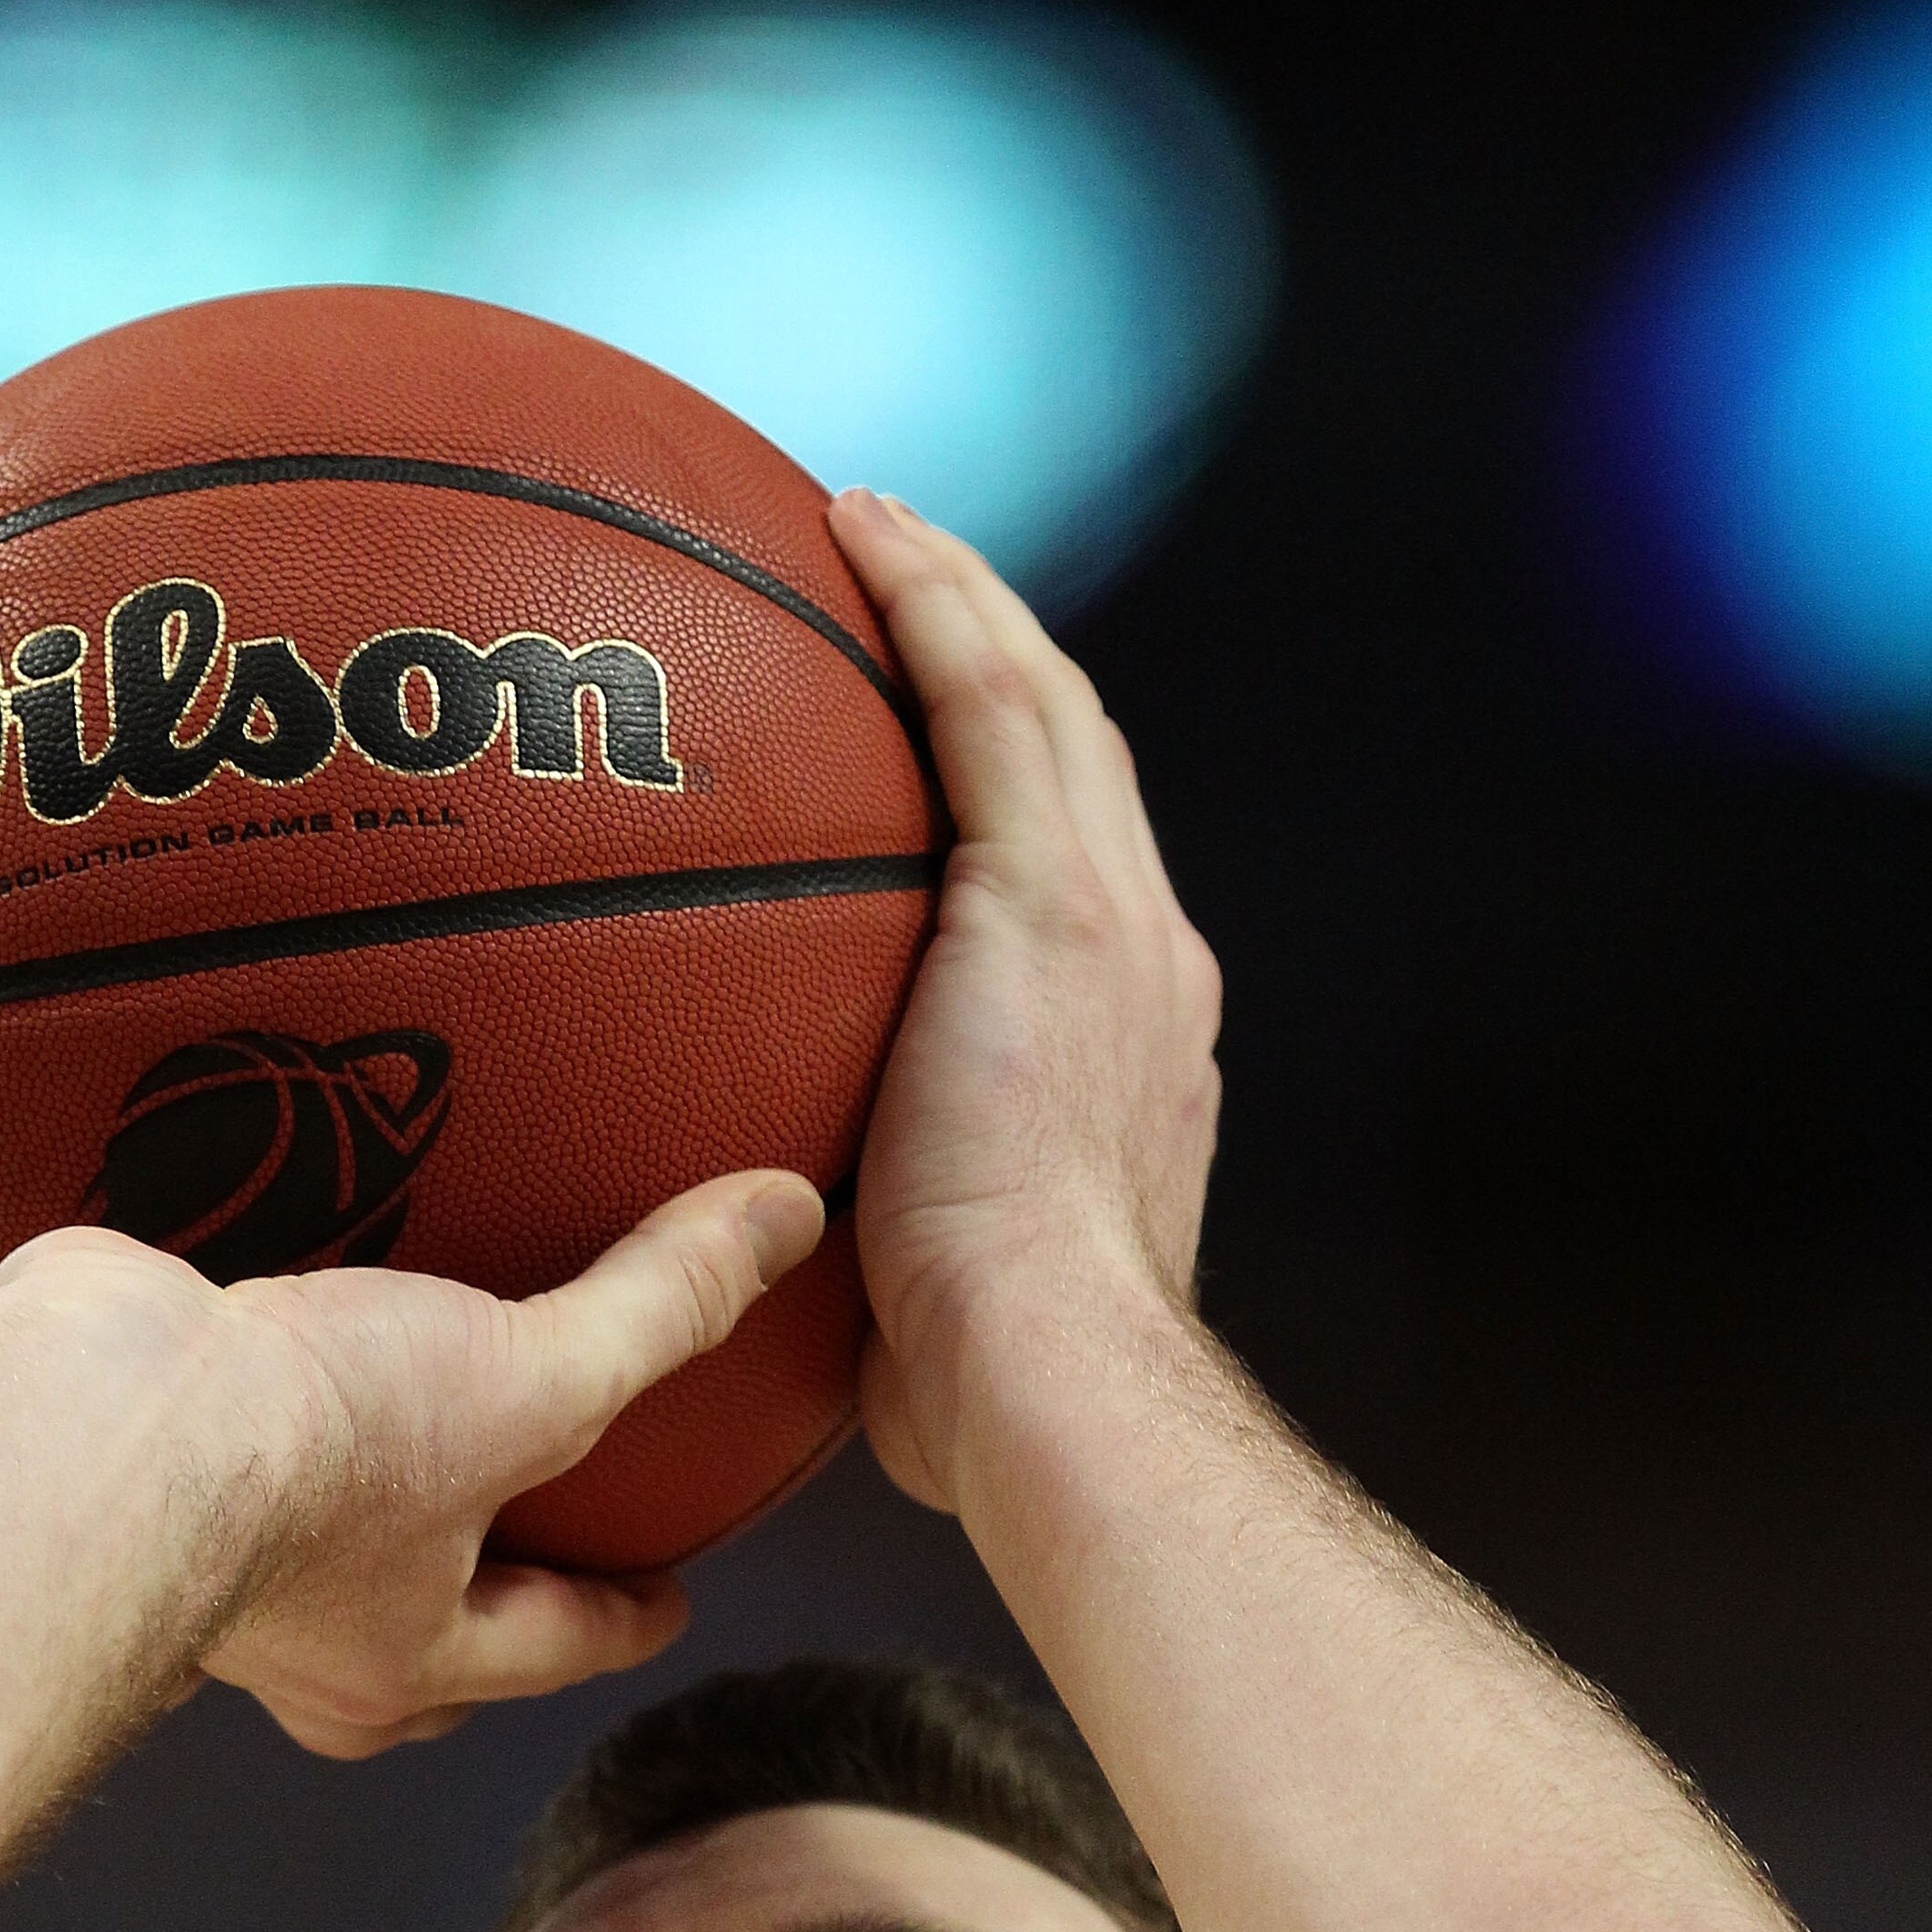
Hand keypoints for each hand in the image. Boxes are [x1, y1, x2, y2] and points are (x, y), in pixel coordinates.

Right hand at [9, 1167, 823, 1760]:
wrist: (85, 1424)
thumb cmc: (306, 1454)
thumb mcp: (527, 1378)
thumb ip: (655, 1308)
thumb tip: (783, 1222)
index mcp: (410, 1658)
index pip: (556, 1645)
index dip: (623, 1615)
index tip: (667, 1600)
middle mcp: (304, 1640)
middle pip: (423, 1643)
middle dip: (477, 1604)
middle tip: (527, 1544)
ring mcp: (206, 1565)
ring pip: (314, 1568)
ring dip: (358, 1518)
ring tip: (395, 1433)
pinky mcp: (133, 1470)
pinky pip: (216, 1461)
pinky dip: (248, 1423)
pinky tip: (254, 1349)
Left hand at [825, 488, 1223, 1508]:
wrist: (1054, 1376)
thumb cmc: (981, 1401)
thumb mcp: (932, 1311)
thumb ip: (882, 1265)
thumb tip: (783, 1301)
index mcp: (1133, 1055)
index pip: (1078, 892)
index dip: (1022, 804)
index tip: (941, 757)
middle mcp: (1148, 966)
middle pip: (1081, 771)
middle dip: (1003, 670)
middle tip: (905, 598)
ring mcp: (1111, 925)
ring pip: (1047, 707)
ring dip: (963, 602)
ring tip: (871, 530)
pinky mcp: (1054, 902)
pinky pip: (993, 703)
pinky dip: (938, 605)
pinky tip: (862, 532)